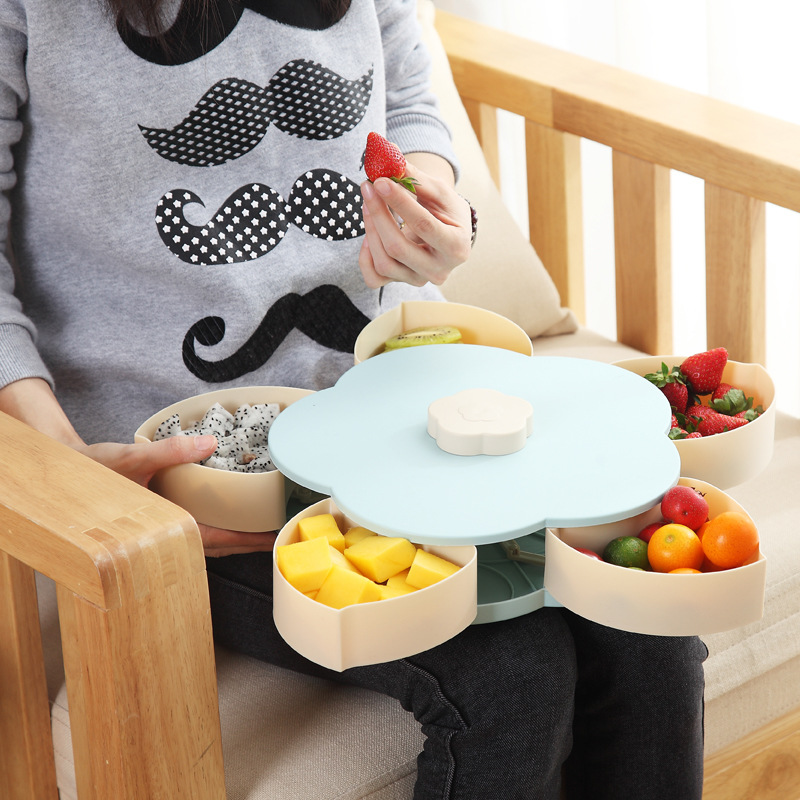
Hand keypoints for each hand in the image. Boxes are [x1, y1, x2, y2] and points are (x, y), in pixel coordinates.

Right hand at [75, 435, 276, 555]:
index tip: (272, 538)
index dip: (246, 540)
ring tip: (264, 531)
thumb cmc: (93, 473)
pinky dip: (219, 531)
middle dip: (250, 543)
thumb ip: (170, 451)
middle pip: (218, 546)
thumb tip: (209, 443)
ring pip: (208, 544)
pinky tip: (232, 521)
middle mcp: (165, 534)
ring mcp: (163, 532)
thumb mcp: (132, 458)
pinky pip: (196, 534)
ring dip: (236, 539)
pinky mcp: (161, 525)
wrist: (65, 478)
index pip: (214, 539)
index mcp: (161, 525)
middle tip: (281, 536)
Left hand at [359, 157, 471, 287]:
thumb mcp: (438, 191)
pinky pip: (374, 278)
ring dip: (370, 230)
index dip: (399, 202)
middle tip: (368, 187)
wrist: (448, 233)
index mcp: (456, 247)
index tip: (380, 180)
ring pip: (384, 263)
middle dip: (379, 215)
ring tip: (368, 203)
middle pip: (398, 248)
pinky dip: (365, 257)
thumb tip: (388, 152)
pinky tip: (368, 235)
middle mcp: (439, 270)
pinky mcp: (402, 283)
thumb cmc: (446, 210)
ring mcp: (419, 280)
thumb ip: (415, 176)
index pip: (424, 225)